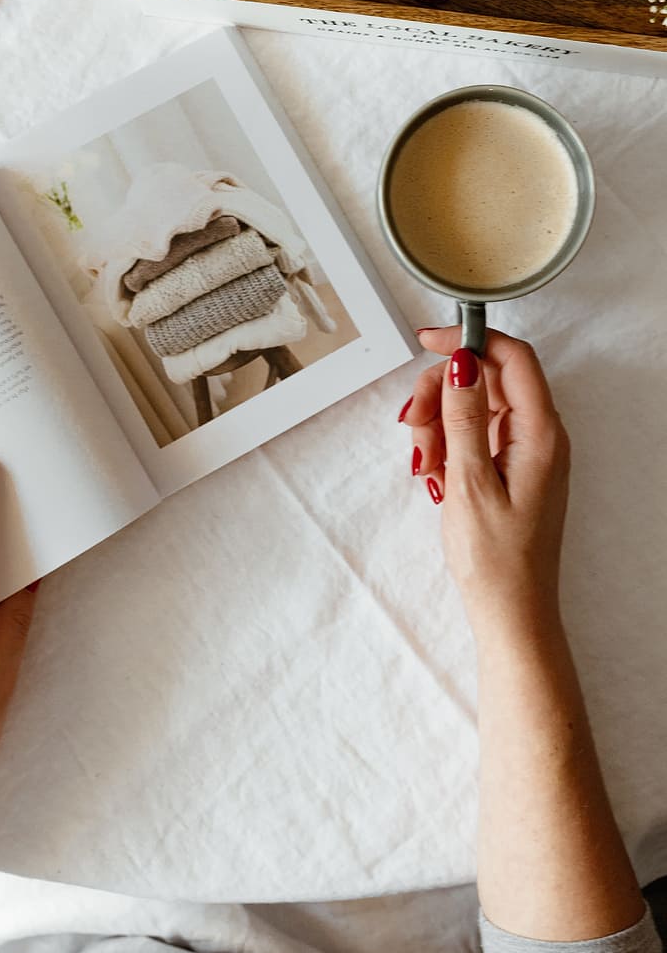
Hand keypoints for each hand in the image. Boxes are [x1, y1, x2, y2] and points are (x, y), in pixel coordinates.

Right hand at [400, 328, 569, 642]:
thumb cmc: (496, 560)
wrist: (510, 611)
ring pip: (474, 405)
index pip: (512, 357)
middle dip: (442, 393)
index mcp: (541, 434)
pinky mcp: (511, 467)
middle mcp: (540, 435)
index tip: (428, 343)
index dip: (469, 341)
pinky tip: (435, 472)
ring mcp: (526, 451)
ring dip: (439, 422)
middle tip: (413, 426)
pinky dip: (448, 443)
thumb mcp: (470, 482)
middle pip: (486, 378)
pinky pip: (475, 433)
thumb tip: (462, 362)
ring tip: (425, 463)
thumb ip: (465, 417)